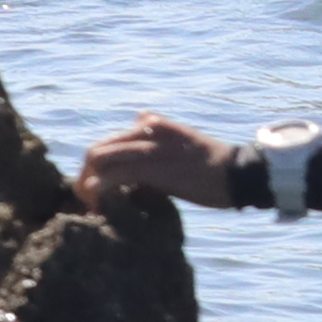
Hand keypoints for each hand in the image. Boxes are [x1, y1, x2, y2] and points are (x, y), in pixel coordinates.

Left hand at [80, 114, 248, 211]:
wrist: (236, 173)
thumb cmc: (212, 164)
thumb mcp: (183, 140)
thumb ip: (159, 131)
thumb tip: (141, 116)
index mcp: (152, 125)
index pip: (109, 142)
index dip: (96, 165)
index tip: (96, 187)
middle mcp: (146, 130)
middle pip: (97, 149)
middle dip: (85, 174)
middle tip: (88, 200)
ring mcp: (148, 147)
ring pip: (100, 159)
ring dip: (88, 184)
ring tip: (91, 205)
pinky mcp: (152, 167)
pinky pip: (114, 175)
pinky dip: (99, 189)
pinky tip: (97, 203)